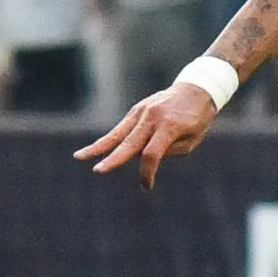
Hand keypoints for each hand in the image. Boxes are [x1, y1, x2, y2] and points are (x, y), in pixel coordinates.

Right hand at [75, 80, 220, 188]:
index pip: (152, 154)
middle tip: (98, 171)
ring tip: (79, 156)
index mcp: (170, 126)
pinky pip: (122, 127)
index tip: (146, 187)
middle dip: (113, 159)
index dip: (147, 172)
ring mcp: (143, 111)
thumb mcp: (192, 140)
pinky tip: (95, 149)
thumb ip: (168, 151)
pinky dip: (109, 139)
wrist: (197, 90)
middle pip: (129, 142)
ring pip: (118, 132)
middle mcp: (153, 117)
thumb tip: (144, 159)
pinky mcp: (138, 109)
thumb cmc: (198, 120)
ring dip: (98, 146)